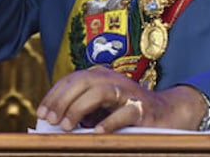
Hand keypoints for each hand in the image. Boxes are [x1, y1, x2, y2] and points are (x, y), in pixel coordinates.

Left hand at [37, 67, 205, 132]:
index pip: (73, 79)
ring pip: (100, 92)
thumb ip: (82, 110)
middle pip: (83, 82)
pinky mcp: (142, 109)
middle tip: (50, 120)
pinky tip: (97, 132)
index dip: (54, 94)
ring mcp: (129, 93)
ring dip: (80, 108)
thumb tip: (53, 123)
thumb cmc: (128, 111)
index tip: (41, 112)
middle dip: (63, 101)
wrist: (167, 112)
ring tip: (67, 126)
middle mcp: (114, 80)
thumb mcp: (102, 108)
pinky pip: (125, 113)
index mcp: (102, 76)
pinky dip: (109, 122)